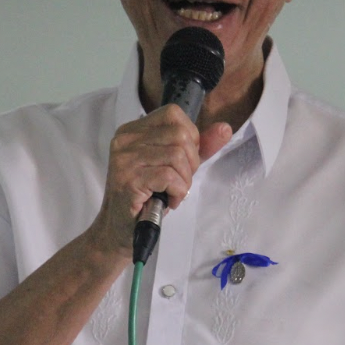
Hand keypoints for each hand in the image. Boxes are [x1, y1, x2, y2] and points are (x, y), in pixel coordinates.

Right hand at [89, 104, 231, 255]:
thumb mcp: (175, 166)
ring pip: (177, 156)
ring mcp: (124, 159)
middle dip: (191, 162)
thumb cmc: (147, 197)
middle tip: (179, 181)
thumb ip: (199, 147)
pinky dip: (178, 192)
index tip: (184, 160)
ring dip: (184, 180)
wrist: (120, 230)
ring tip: (172, 192)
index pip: (173, 113)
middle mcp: (125, 139)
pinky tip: (168, 201)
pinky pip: (169, 176)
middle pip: (180, 135)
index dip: (190, 137)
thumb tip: (224, 129)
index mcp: (133, 130)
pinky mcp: (128, 180)